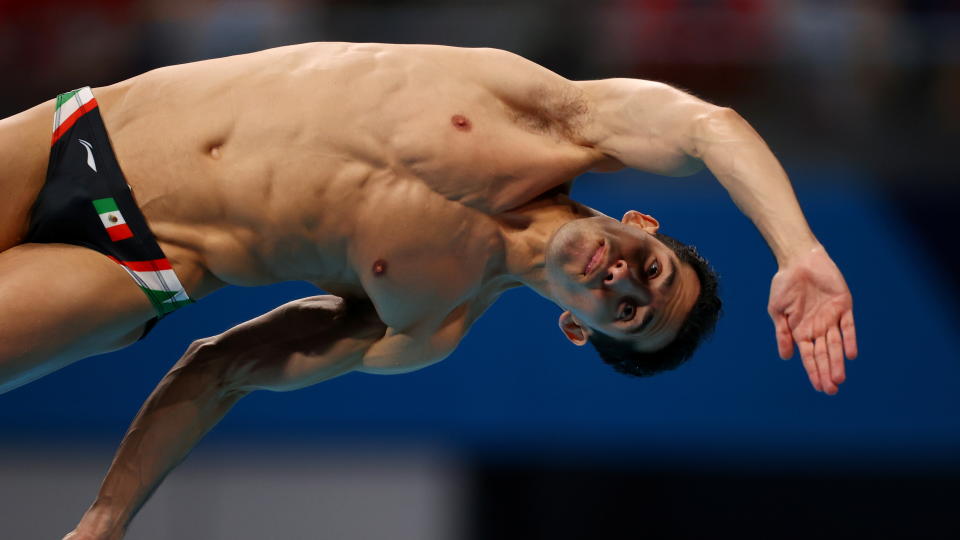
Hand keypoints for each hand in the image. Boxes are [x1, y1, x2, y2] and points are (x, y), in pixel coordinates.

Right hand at [768, 245, 857, 393]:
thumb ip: (782, 333)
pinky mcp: (843, 306)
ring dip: (837, 361)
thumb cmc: (784, 284)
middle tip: (831, 389)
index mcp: (801, 330)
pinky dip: (849, 339)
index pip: (809, 356)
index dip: (814, 371)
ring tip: (839, 379)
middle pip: (824, 354)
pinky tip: (850, 354)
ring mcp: (831, 317)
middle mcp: (818, 327)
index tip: (819, 387)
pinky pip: (848, 326)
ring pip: (836, 344)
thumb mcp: (776, 310)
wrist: (798, 260)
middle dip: (827, 372)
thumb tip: (786, 357)